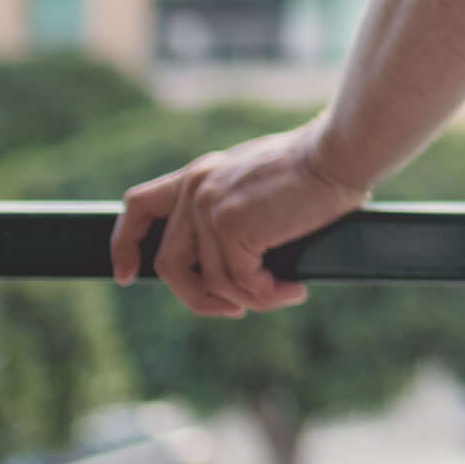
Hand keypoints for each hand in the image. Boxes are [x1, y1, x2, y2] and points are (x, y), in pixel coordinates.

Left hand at [108, 126, 371, 316]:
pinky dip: (268, 294)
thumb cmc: (316, 170)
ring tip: (284, 294)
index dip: (126, 244)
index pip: (138, 206)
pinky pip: (240, 282)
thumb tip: (230, 267)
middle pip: (169, 264)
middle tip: (237, 310)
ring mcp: (210, 208)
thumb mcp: (258, 183)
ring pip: (212, 282)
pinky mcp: (232, 227)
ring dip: (249, 300)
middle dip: (200, 298)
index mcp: (199, 175)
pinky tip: (294, 288)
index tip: (128, 275)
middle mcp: (196, 189)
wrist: (339, 153)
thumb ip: (232, 209)